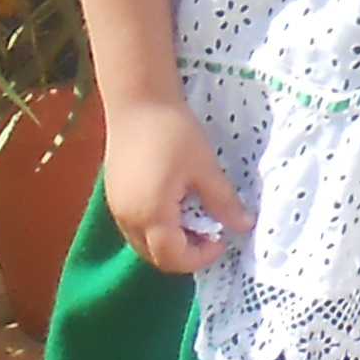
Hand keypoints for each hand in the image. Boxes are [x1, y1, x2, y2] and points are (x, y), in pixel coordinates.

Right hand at [100, 99, 250, 275]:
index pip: (174, 257)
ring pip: (143, 244)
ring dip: (170, 242)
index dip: (201, 257)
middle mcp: (128, 220)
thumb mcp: (205, 167)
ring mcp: (117, 209)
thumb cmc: (174, 132)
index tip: (223, 240)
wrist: (138, 101)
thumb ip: (223, 201)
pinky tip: (175, 206)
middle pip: (155, 257)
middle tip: (212, 232)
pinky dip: (157, 228)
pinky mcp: (114, 197)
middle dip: (186, 253)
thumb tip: (245, 226)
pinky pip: (135, 227)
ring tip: (197, 218)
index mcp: (151, 215)